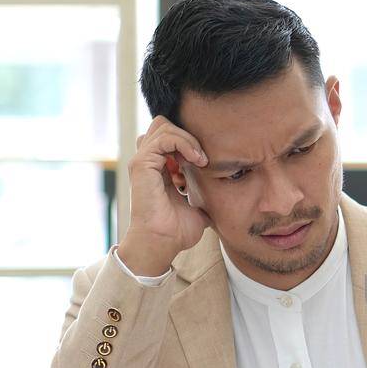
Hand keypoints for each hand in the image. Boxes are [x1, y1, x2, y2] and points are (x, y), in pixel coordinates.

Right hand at [116, 117, 211, 276]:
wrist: (164, 242)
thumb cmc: (178, 229)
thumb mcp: (198, 203)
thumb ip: (204, 189)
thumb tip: (224, 184)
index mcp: (158, 167)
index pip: (171, 135)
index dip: (191, 141)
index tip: (206, 162)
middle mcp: (148, 161)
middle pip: (165, 124)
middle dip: (188, 134)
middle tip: (203, 157)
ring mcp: (143, 161)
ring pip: (164, 126)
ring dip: (188, 138)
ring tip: (201, 159)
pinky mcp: (141, 164)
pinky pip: (164, 137)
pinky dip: (184, 143)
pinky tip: (197, 160)